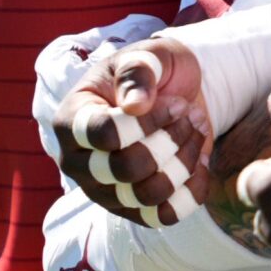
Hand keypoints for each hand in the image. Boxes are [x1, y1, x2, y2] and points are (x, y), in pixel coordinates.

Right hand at [47, 36, 210, 223]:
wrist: (173, 94)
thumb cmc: (152, 72)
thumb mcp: (148, 55)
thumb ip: (138, 72)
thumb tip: (134, 106)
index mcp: (70, 120)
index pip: (102, 134)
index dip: (145, 124)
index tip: (175, 103)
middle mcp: (78, 162)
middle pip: (124, 170)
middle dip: (168, 142)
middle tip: (189, 117)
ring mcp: (103, 191)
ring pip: (146, 195)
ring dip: (183, 164)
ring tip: (195, 133)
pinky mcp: (132, 210)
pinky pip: (164, 215)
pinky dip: (191, 192)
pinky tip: (199, 162)